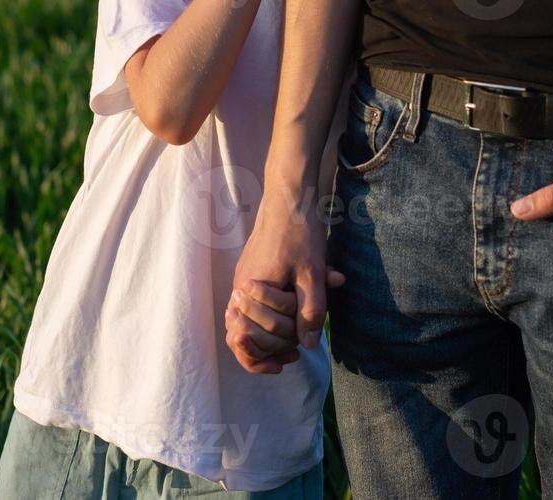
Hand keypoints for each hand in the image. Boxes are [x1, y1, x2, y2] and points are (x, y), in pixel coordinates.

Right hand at [229, 192, 332, 373]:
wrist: (289, 196)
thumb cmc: (300, 232)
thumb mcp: (312, 273)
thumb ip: (310, 311)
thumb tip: (308, 345)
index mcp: (249, 291)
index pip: (247, 340)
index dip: (271, 353)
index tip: (294, 355)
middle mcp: (240, 289)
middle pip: (245, 336)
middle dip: (271, 347)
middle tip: (296, 352)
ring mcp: (243, 281)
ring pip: (248, 323)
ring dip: (271, 336)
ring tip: (294, 343)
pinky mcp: (251, 275)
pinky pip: (254, 308)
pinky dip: (270, 319)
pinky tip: (292, 319)